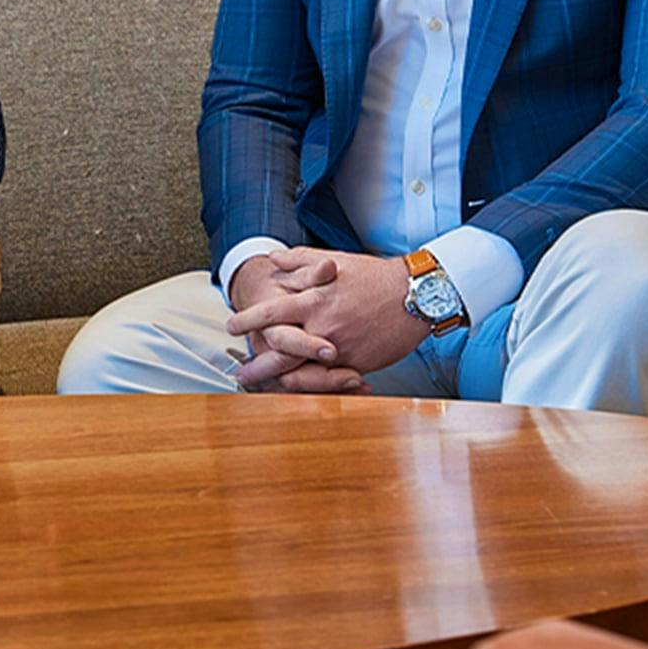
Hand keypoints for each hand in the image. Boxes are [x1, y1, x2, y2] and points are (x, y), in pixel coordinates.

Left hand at [228, 249, 426, 391]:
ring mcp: (340, 349)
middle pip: (280, 351)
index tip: (231, 326)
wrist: (416, 295)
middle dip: (256, 365)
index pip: (271, 312)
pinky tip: (298, 388)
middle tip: (239, 372)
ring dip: (278, 381)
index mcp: (314, 299)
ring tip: (263, 386)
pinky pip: (328, 379)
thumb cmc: (374, 276)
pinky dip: (311, 386)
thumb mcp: (334, 260)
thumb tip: (272, 260)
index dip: (247, 321)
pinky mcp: (357, 364)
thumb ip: (299, 261)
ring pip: (302, 372)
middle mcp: (323, 327)